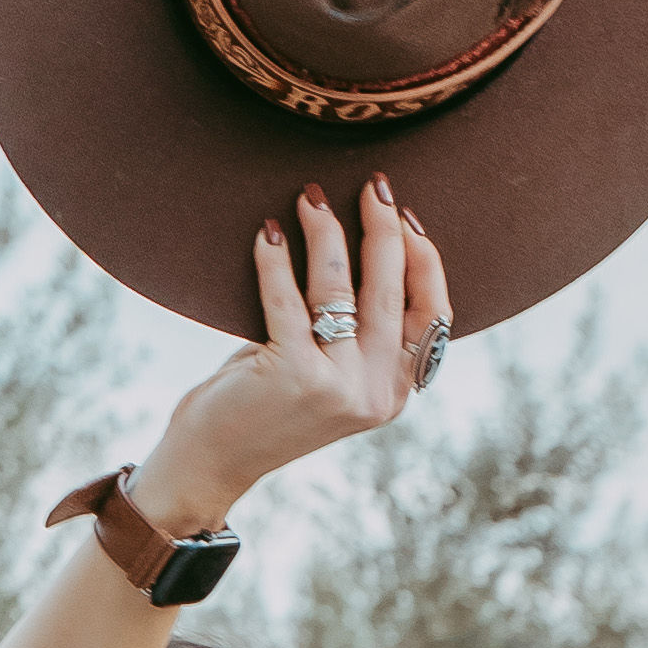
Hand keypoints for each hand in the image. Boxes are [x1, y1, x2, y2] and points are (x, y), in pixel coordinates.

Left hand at [140, 174, 453, 527]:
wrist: (213, 462)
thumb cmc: (267, 403)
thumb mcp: (329, 373)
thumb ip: (359, 333)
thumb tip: (374, 246)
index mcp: (394, 391)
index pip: (433, 314)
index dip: (424, 258)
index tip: (407, 216)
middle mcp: (374, 391)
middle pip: (391, 291)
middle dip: (384, 229)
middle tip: (373, 185)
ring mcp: (335, 387)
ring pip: (340, 289)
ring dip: (327, 233)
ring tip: (310, 197)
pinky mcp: (291, 374)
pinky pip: (287, 299)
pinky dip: (277, 260)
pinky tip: (270, 232)